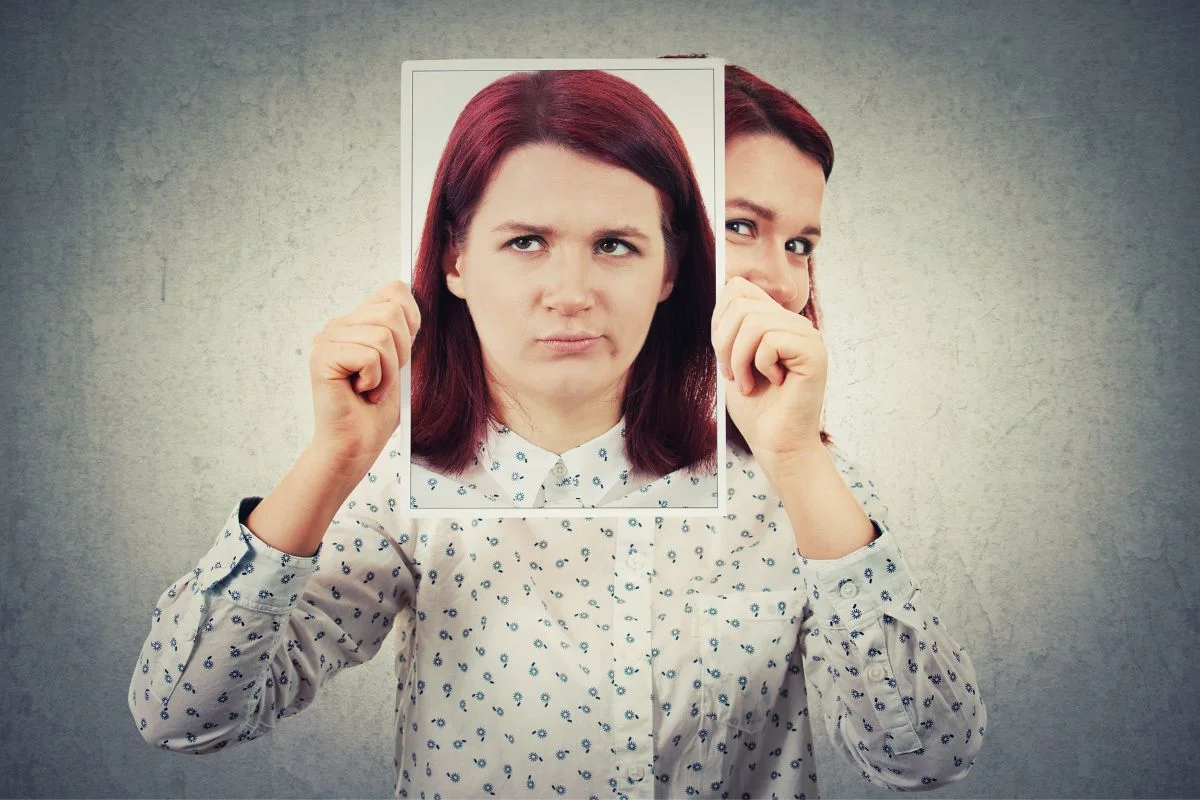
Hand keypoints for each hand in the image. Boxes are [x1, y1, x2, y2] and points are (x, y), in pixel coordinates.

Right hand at [307, 280, 420, 474]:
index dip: (410, 322)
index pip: (394, 291)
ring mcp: (327, 339)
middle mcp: (338, 325)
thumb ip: (404, 330)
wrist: (358, 444)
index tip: (402, 355)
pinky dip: (375, 380)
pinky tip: (361, 392)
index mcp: (357, 322)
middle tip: (384, 379)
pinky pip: (369, 356)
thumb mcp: (401, 362)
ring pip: (382, 336)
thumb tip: (413, 293)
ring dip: (388, 372)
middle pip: (392, 312)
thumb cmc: (377, 409)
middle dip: (402, 353)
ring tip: (373, 389)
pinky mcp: (323, 357)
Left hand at [711, 276, 827, 466]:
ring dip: (738, 358)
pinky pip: (770, 340)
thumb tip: (726, 285)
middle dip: (723, 342)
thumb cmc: (755, 408)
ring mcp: (807, 336)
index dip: (719, 318)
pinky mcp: (813, 352)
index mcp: (776, 322)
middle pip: (741, 302)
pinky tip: (772, 383)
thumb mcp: (733, 359)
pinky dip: (759, 365)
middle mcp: (795, 324)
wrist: (776, 444)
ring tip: (745, 382)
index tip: (722, 352)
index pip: (739, 288)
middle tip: (731, 374)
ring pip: (754, 321)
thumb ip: (732, 325)